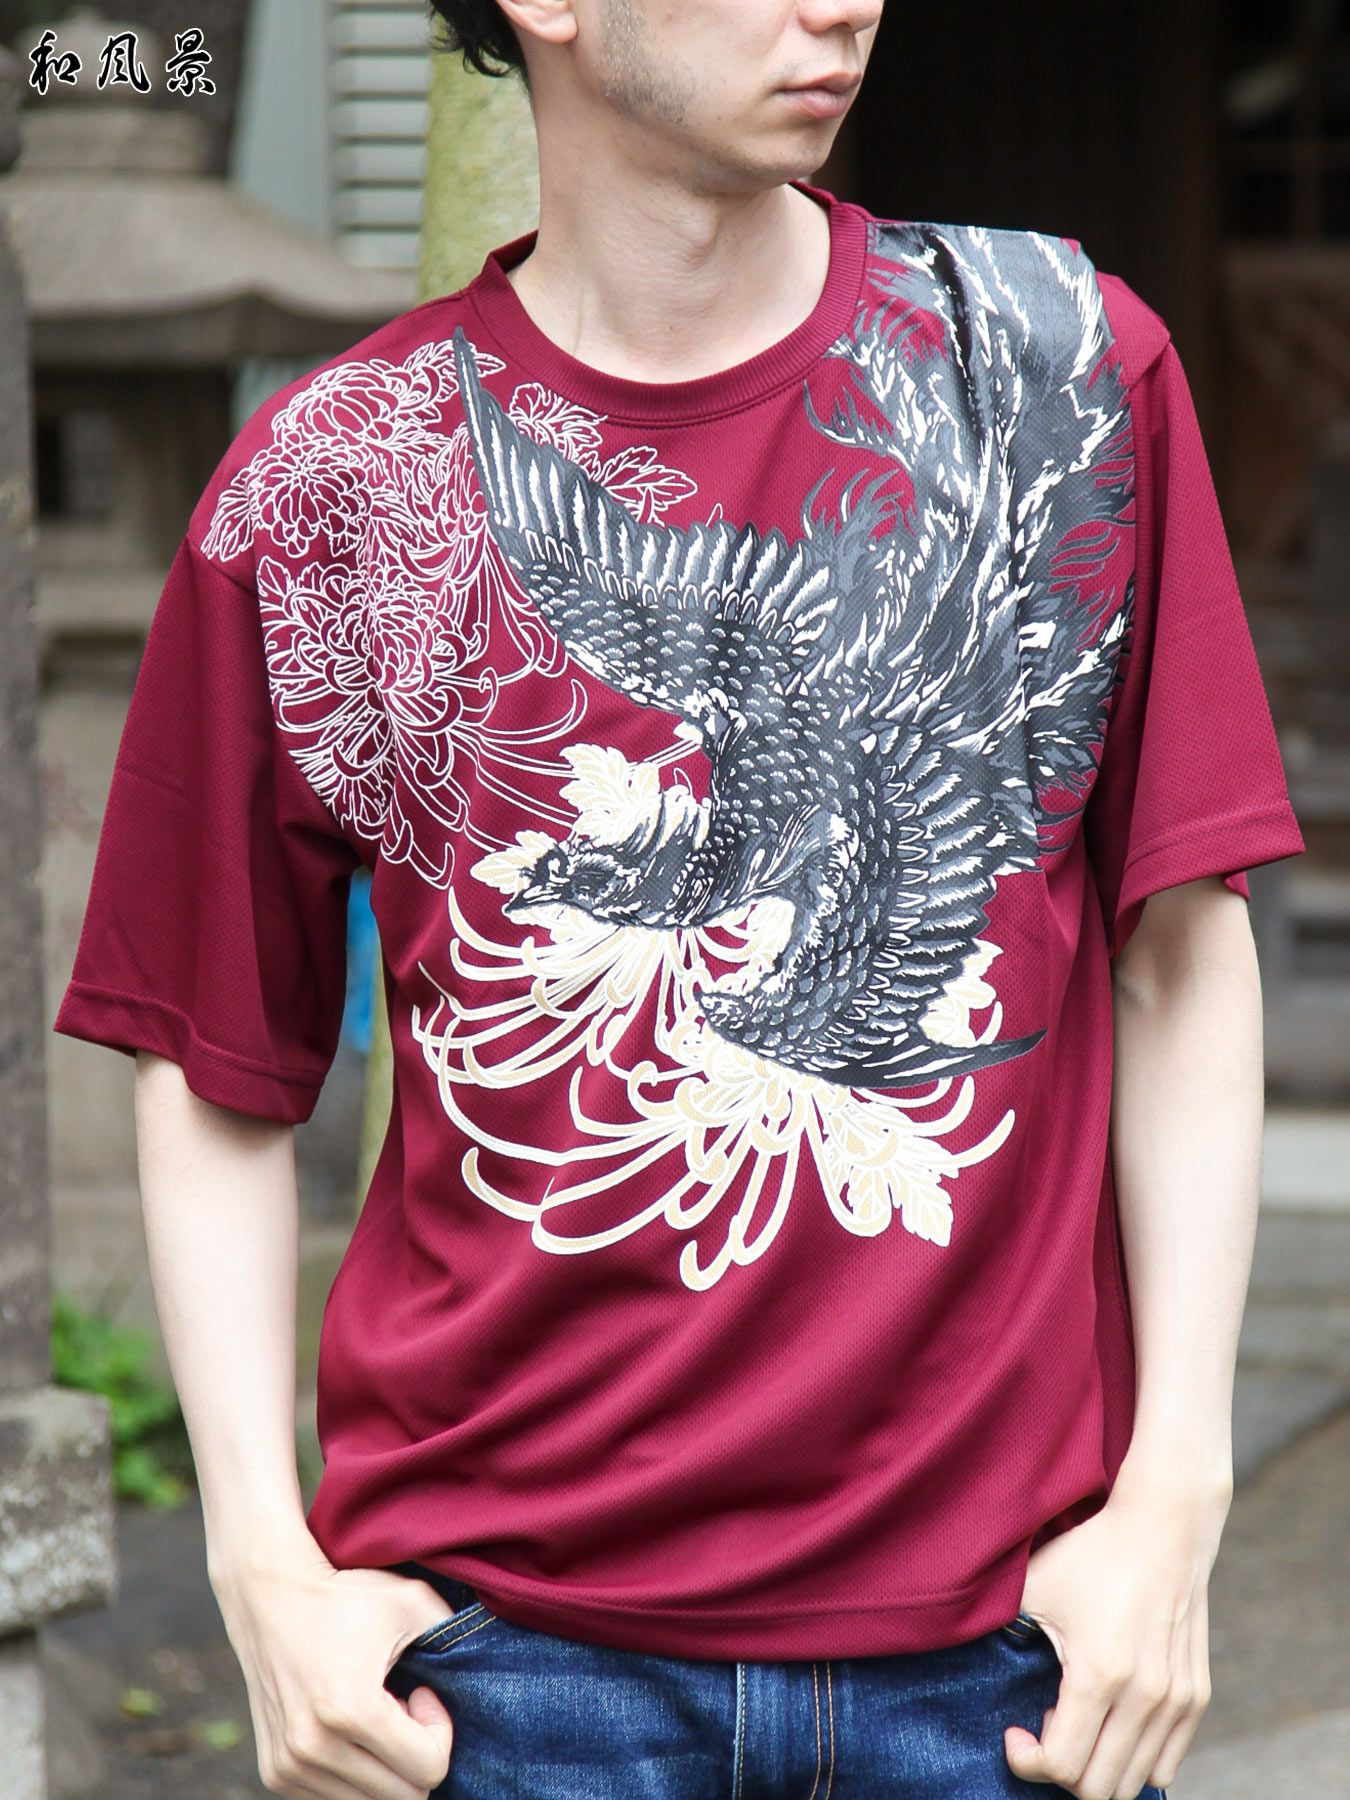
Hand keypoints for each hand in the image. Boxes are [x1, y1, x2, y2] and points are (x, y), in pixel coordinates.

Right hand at [211, 1531, 458, 1797]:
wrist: (269, 1594)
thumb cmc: (347, 1594)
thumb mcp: (412, 1602)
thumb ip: (454, 1636)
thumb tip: (482, 1678)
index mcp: (351, 1710)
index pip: (428, 1770)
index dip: (439, 1731)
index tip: (422, 1692)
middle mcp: (313, 1747)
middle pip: (402, 1796)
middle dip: (415, 1755)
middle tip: (403, 1706)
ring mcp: (290, 1766)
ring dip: (385, 1766)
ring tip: (376, 1715)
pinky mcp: (275, 1774)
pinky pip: (336, 1799)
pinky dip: (355, 1772)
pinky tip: (350, 1726)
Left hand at [1003, 1481, 1227, 1797]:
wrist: (1164, 1528)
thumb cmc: (1091, 1554)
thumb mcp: (1035, 1586)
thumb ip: (1002, 1631)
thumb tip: (966, 1661)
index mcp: (1099, 1674)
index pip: (1062, 1766)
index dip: (1027, 1762)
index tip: (1013, 1732)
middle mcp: (1145, 1697)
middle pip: (1098, 1789)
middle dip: (1059, 1771)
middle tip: (1044, 1726)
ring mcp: (1176, 1701)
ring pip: (1133, 1783)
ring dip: (1096, 1767)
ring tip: (1076, 1721)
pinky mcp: (1196, 1698)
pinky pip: (1165, 1766)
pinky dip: (1132, 1762)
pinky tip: (1109, 1721)